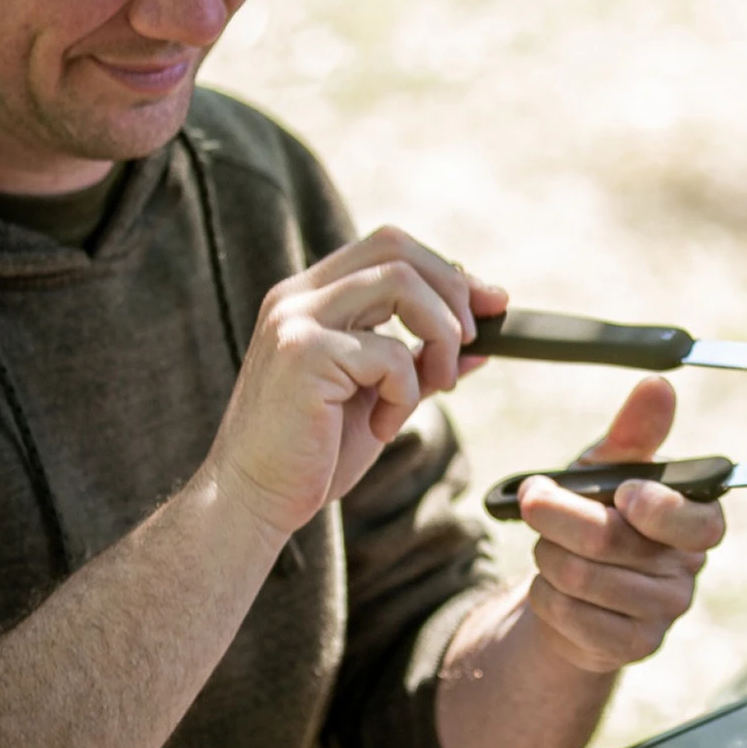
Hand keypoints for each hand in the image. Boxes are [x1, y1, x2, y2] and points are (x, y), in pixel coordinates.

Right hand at [206, 226, 508, 538]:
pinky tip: (384, 426)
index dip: (447, 271)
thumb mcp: (381, 397)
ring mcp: (295, 319)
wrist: (255, 500)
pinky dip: (406, 393)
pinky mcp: (303, 353)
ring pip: (401, 284)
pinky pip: (391, 353)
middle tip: (472, 340)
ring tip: (437, 385)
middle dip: (452, 289)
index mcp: (311, 297)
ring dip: (439, 336)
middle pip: (396, 248)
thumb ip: (422, 363)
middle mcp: (297, 296)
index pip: (389, 247)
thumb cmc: (315, 453)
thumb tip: (481, 342)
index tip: (491, 305)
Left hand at [516, 376, 726, 673]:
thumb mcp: (607, 469)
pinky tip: (553, 587)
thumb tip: (658, 386)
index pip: (696, 522)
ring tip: (549, 547)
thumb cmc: (599, 518)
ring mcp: (662, 613)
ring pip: (582, 578)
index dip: (657, 509)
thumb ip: (635, 431)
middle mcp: (688, 569)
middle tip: (533, 498)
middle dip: (558, 516)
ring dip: (546, 555)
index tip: (622, 493)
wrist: (574, 591)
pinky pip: (569, 615)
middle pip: (613, 543)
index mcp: (697, 520)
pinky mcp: (632, 647)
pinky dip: (544, 594)